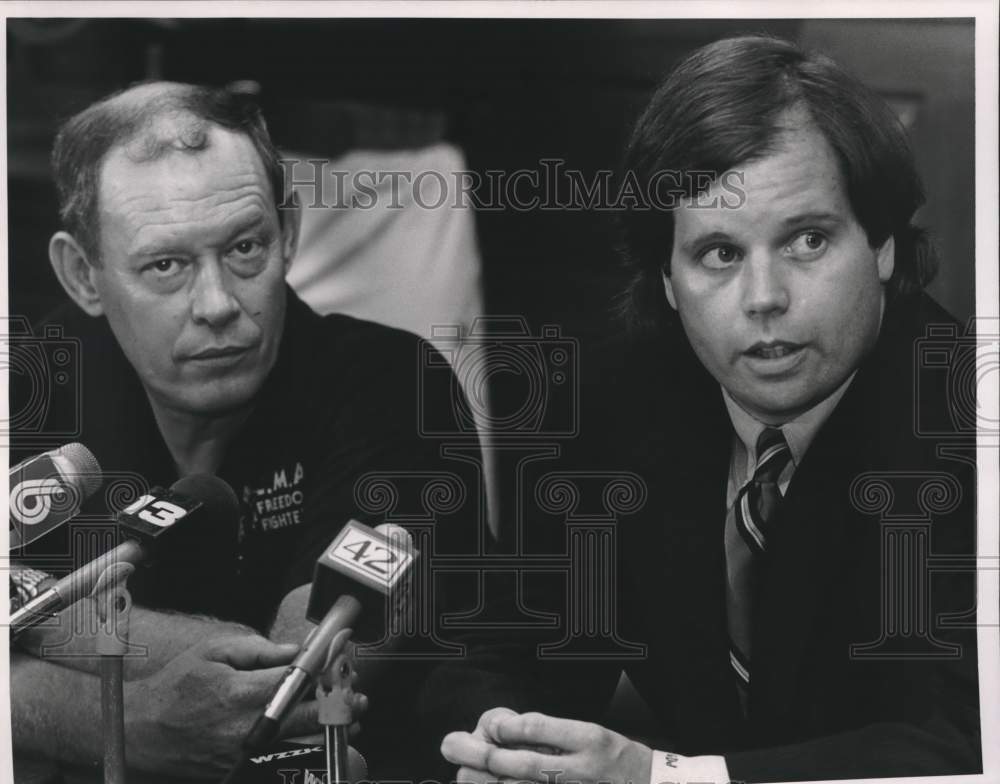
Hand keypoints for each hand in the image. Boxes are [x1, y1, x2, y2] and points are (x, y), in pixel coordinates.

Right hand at [123, 633, 340, 775]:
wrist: (142, 732)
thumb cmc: (177, 686)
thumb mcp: (212, 651)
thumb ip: (259, 649)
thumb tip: (297, 650)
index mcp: (240, 692)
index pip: (297, 680)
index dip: (325, 668)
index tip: (342, 657)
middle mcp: (246, 727)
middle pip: (309, 717)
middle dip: (339, 703)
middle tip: (357, 693)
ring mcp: (246, 754)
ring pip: (304, 746)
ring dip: (330, 730)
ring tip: (350, 716)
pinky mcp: (242, 770)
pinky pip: (285, 761)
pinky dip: (308, 750)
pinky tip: (321, 738)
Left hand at [442, 708, 652, 783]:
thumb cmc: (615, 761)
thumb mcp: (591, 734)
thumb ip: (550, 733)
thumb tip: (503, 730)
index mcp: (589, 739)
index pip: (541, 729)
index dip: (508, 727)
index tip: (486, 725)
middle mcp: (583, 769)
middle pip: (524, 765)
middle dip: (483, 757)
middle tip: (454, 747)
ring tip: (464, 775)